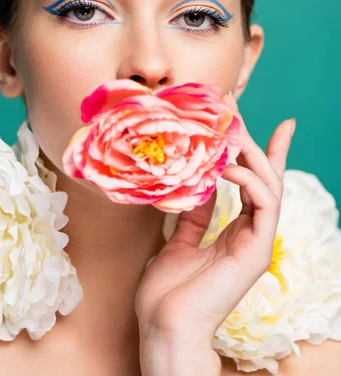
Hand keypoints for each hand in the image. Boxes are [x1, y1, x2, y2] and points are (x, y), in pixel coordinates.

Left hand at [135, 91, 295, 347]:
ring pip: (270, 185)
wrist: (164, 327)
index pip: (255, 184)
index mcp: (235, 231)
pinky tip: (228, 167)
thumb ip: (194, 213)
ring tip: (230, 133)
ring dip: (251, 154)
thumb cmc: (167, 291)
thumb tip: (200, 183)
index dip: (265, 153)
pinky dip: (250, 180)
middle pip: (264, 177)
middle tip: (233, 108)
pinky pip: (264, 204)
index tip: (269, 123)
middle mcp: (250, 233)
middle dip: (253, 140)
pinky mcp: (258, 250)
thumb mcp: (178, 240)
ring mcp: (257, 241)